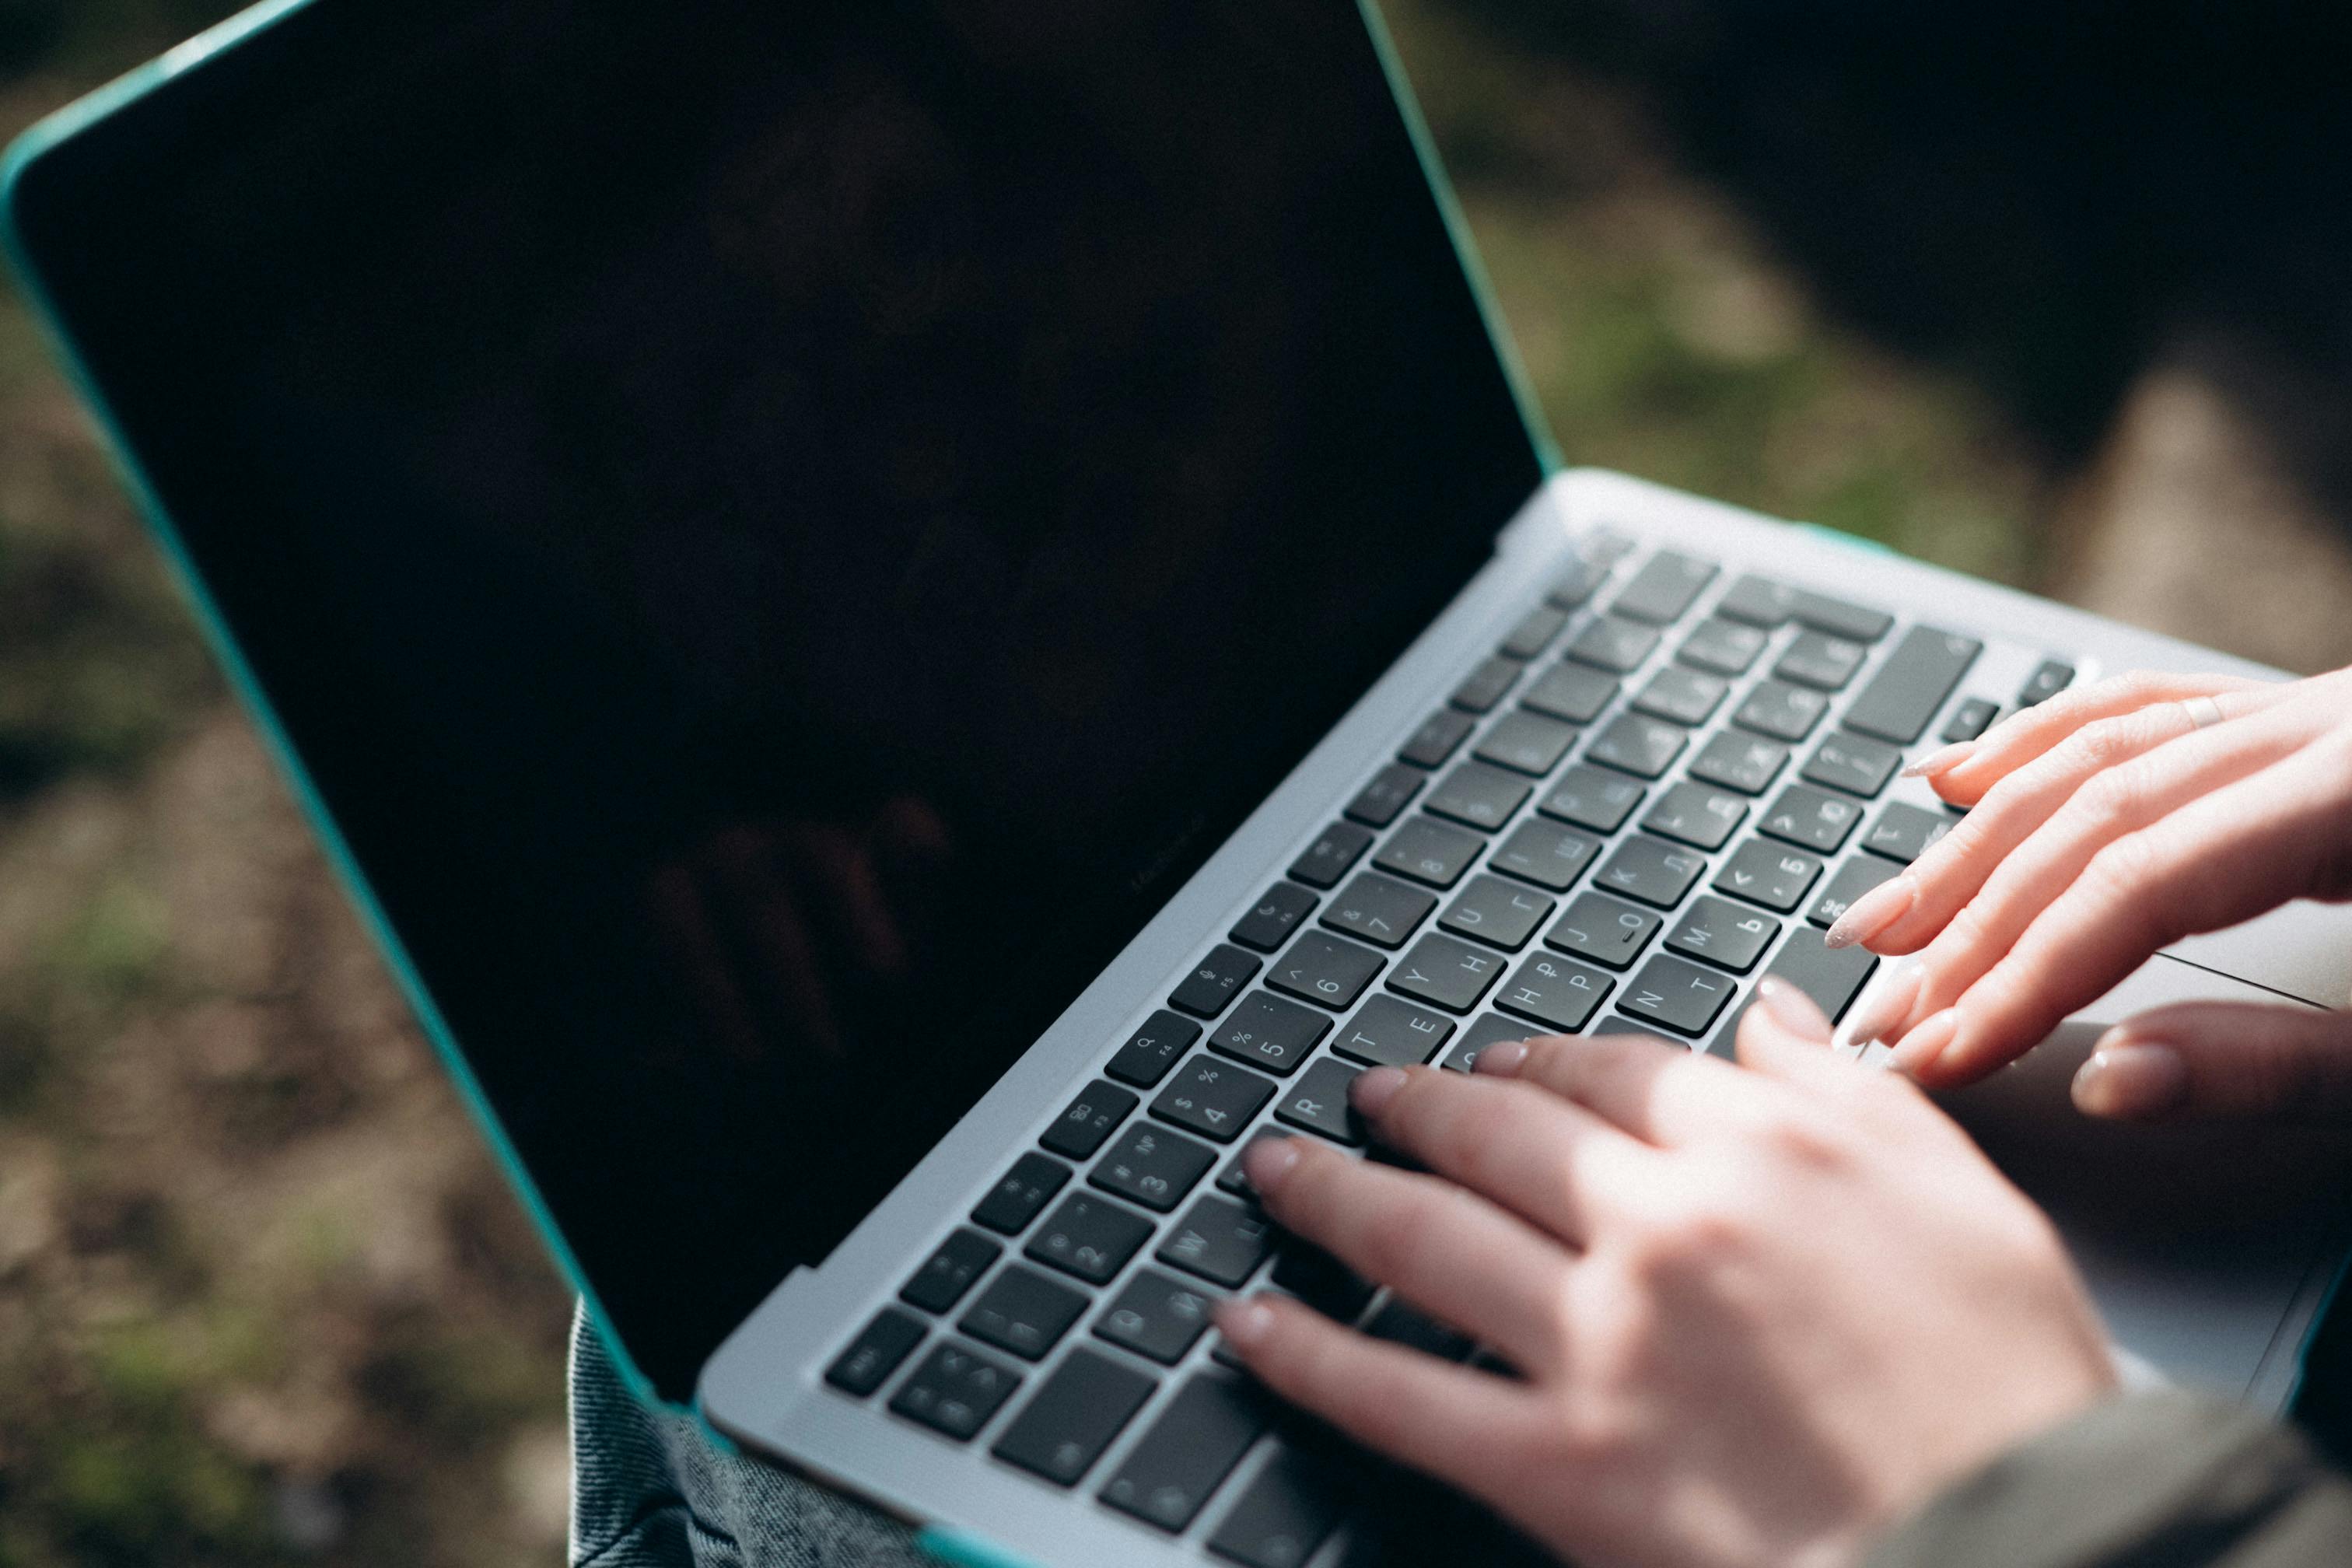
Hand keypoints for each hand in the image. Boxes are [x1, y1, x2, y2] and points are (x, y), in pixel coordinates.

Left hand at [1214, 987, 2114, 1567]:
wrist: (2034, 1550)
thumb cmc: (2011, 1392)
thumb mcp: (1968, 1199)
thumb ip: (1851, 1094)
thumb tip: (1773, 1015)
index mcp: (1764, 1150)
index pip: (1611, 1072)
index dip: (1537, 1064)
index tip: (1500, 1066)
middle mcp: (1664, 1224)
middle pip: (1495, 1135)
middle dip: (1416, 1106)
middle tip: (1369, 1095)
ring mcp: (1601, 1341)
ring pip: (1423, 1236)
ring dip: (1330, 1194)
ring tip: (1280, 1172)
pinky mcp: (1562, 1462)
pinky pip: (1398, 1392)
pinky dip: (1308, 1352)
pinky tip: (1250, 1321)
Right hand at [1821, 666, 2351, 1116]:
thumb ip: (2279, 1068)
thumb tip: (2107, 1081)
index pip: (2137, 883)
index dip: (2024, 973)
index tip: (1944, 1049)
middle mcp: (2323, 730)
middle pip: (2091, 816)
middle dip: (1971, 924)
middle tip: (1886, 1008)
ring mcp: (2308, 717)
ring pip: (2095, 756)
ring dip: (1974, 841)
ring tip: (1887, 917)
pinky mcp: (2304, 727)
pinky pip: (2142, 710)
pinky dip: (2040, 741)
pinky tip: (1961, 775)